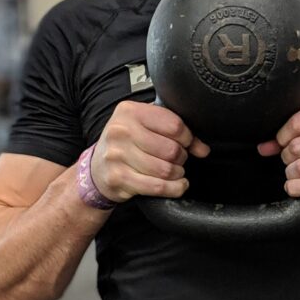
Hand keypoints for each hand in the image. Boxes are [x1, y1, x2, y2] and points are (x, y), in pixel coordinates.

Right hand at [91, 101, 209, 201]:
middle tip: (179, 159)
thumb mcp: (145, 127)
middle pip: (171, 149)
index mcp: (130, 111)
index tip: (187, 143)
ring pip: (165, 170)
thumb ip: (175, 131)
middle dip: (182, 157)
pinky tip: (177, 185)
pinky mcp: (118, 178)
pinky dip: (174, 188)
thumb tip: (203, 149)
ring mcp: (117, 155)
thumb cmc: (126, 143)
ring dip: (178, 173)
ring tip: (175, 171)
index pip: (174, 124)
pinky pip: (157, 187)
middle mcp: (121, 130)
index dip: (188, 137)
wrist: (97, 168)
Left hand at [257, 100, 299, 206]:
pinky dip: (298, 188)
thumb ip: (294, 135)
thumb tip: (264, 146)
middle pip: (297, 145)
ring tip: (299, 173)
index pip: (297, 121)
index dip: (283, 136)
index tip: (281, 143)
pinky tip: (298, 186)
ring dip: (293, 174)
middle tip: (294, 160)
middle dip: (288, 157)